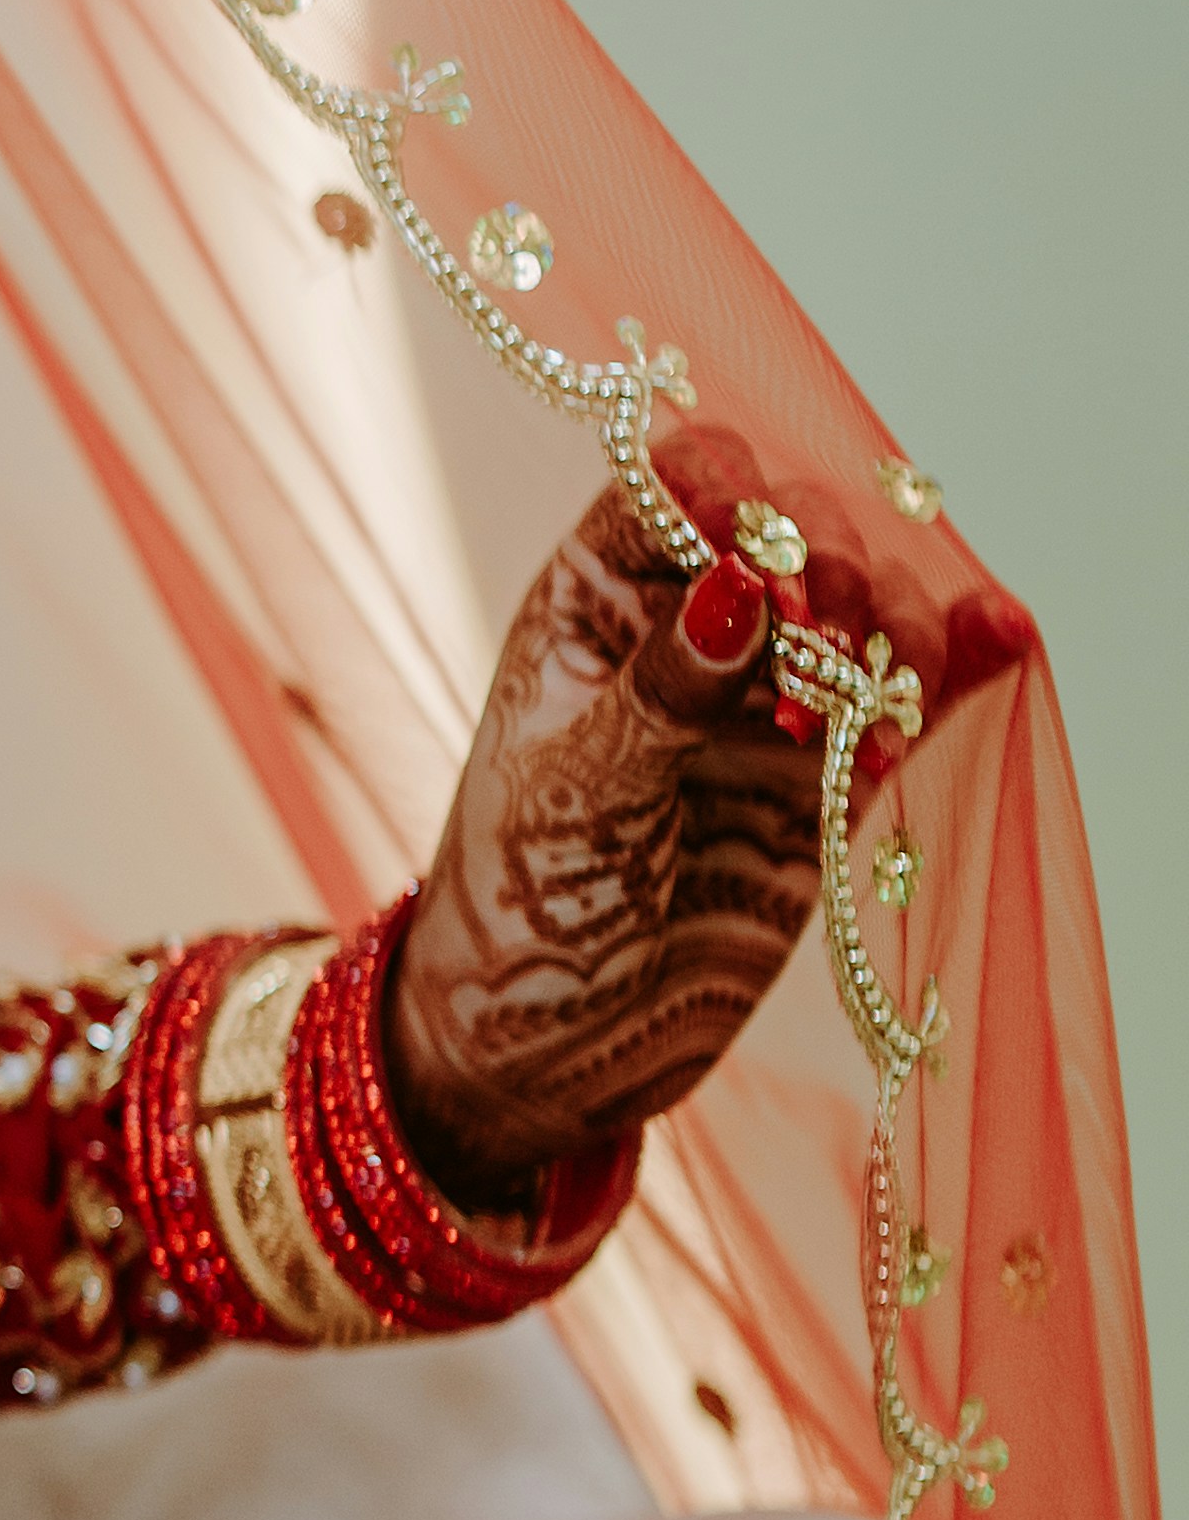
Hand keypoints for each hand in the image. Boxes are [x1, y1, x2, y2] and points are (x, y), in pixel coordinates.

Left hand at [387, 460, 1028, 1213]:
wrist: (556, 1034)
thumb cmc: (524, 895)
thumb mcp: (577, 783)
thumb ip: (666, 686)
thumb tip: (740, 581)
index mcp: (598, 596)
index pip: (672, 485)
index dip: (724, 487)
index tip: (756, 540)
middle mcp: (695, 625)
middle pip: (794, 532)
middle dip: (830, 561)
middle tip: (833, 632)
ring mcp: (772, 695)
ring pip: (865, 610)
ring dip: (896, 623)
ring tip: (877, 701)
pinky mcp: (835, 769)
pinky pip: (908, 695)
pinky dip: (959, 664)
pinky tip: (995, 637)